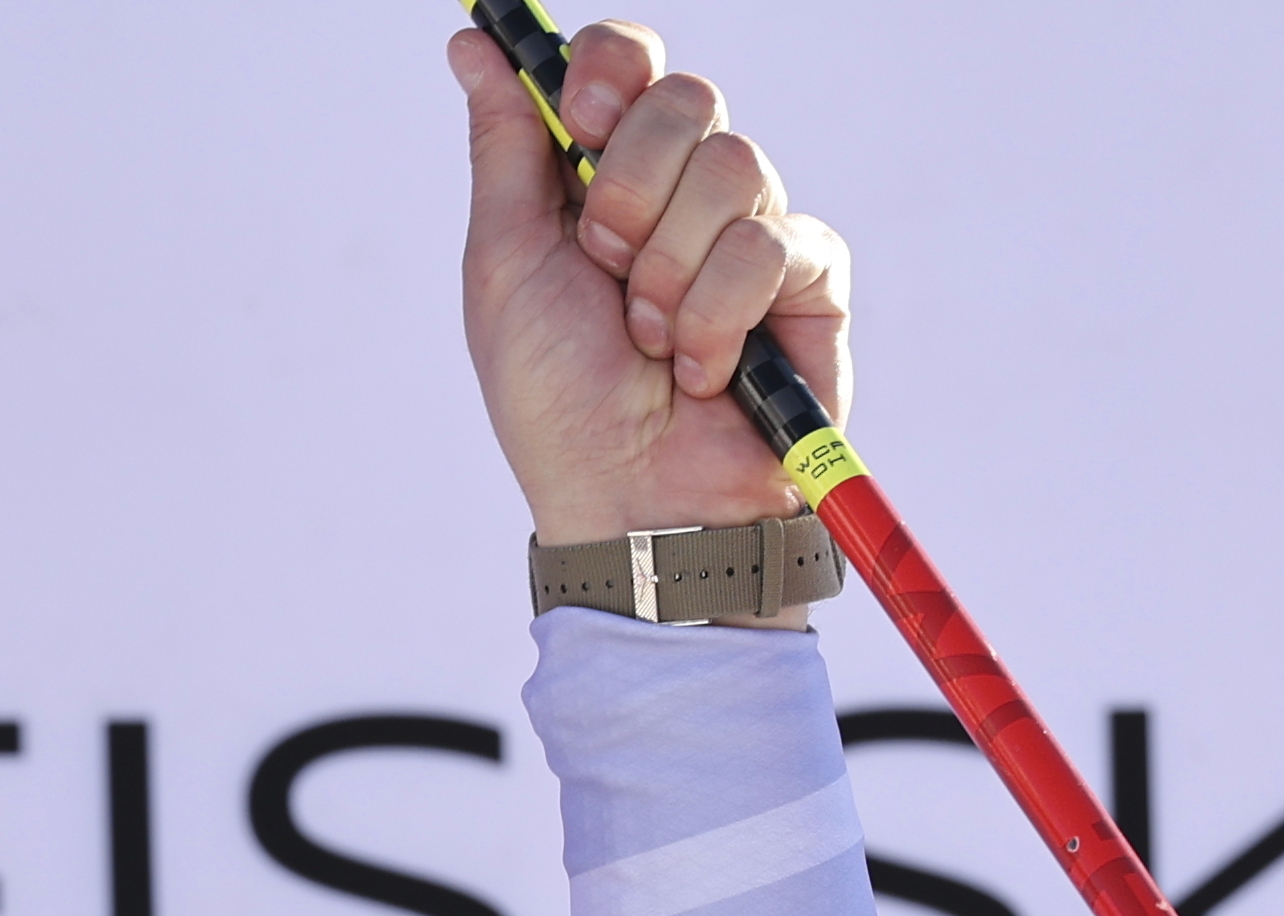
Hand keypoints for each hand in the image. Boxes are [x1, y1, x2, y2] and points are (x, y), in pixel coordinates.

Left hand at [442, 21, 853, 548]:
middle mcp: (685, 190)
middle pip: (686, 95)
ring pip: (732, 164)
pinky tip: (703, 372)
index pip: (630, 61)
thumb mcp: (504, 267)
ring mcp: (753, 228)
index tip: (577, 121)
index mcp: (607, 172)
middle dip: (627, 189)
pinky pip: (772, 244)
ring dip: (668, 269)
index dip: (608, 72)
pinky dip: (716, 317)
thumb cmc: (558, 402)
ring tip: (649, 341)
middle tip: (605, 267)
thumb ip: (503, 147)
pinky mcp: (810, 277)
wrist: (627, 502)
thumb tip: (472, 43)